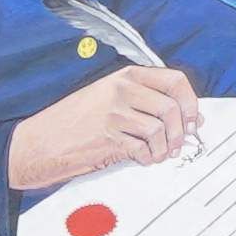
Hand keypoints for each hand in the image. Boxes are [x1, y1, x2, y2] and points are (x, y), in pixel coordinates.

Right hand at [5, 60, 200, 192]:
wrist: (42, 141)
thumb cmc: (75, 121)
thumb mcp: (108, 97)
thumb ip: (144, 100)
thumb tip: (184, 115)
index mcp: (125, 76)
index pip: (174, 80)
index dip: (190, 102)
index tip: (193, 120)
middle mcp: (121, 90)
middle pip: (171, 108)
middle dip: (180, 132)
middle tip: (177, 145)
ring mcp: (114, 113)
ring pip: (160, 130)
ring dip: (164, 148)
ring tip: (156, 154)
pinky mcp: (109, 137)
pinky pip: (144, 149)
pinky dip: (148, 158)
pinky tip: (140, 158)